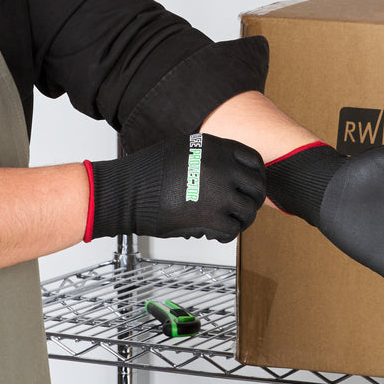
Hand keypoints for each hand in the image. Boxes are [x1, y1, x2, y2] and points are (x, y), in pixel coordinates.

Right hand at [90, 133, 265, 241]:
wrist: (126, 191)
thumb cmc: (148, 172)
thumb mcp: (184, 149)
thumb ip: (210, 157)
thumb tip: (229, 171)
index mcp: (217, 148)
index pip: (255, 161)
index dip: (256, 176)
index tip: (250, 186)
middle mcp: (223, 168)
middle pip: (257, 187)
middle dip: (252, 200)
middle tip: (243, 207)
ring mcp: (220, 194)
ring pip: (249, 211)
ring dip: (241, 219)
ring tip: (229, 222)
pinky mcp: (212, 218)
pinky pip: (233, 230)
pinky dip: (225, 235)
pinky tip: (214, 233)